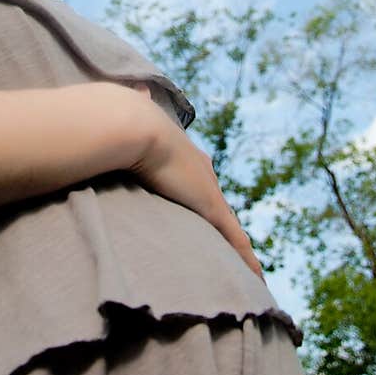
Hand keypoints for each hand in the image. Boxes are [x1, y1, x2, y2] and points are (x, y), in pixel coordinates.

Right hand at [126, 89, 262, 279]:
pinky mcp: (211, 208)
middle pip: (216, 199)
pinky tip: (256, 277)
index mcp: (182, 150)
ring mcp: (208, 189)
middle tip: (227, 241)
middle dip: (221, 218)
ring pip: (230, 224)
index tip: (202, 200)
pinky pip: (235, 240)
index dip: (199, 190)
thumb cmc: (121, 124)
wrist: (132, 125)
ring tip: (246, 266)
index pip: (197, 175)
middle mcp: (200, 168)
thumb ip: (125, 118)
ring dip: (237, 245)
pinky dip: (246, 259)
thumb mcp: (129, 124)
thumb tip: (119, 97)